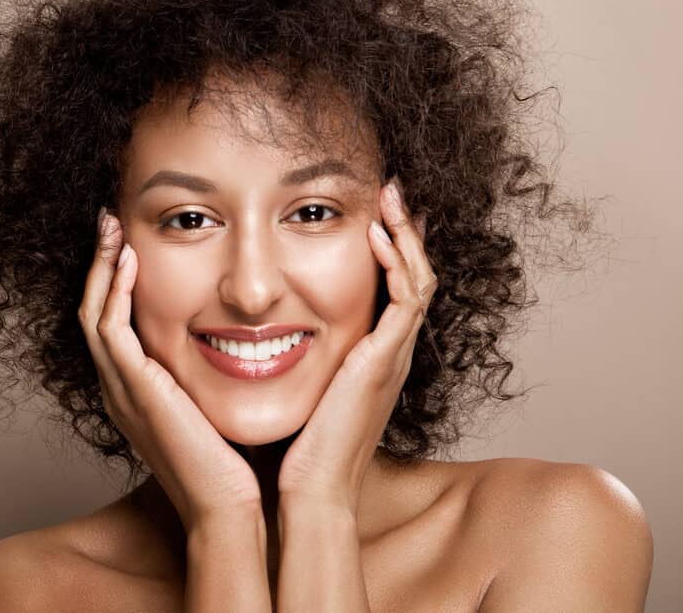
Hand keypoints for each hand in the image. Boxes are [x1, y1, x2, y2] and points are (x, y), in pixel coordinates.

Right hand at [77, 210, 262, 531]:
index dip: (115, 281)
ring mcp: (120, 389)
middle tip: (110, 223)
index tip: (130, 244)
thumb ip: (208, 376)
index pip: (112, 323)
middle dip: (101, 264)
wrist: (225, 505)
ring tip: (112, 227)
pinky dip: (115, 291)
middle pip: (93, 310)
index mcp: (134, 390)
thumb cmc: (230, 462)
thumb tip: (240, 345)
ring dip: (102, 266)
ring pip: (94, 312)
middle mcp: (118, 387)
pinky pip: (110, 328)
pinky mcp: (133, 389)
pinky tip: (131, 260)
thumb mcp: (211, 407)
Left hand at [277, 177, 436, 513]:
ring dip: (405, 234)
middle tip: (389, 192)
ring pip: (419, 278)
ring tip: (389, 197)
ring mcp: (393, 355)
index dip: (388, 250)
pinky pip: (407, 299)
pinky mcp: (385, 360)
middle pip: (415, 275)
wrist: (311, 489)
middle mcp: (390, 352)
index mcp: (373, 357)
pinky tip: (376, 234)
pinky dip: (398, 262)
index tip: (370, 213)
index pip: (393, 290)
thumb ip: (296, 359)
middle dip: (404, 231)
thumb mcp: (303, 389)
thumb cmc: (299, 447)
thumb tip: (263, 334)